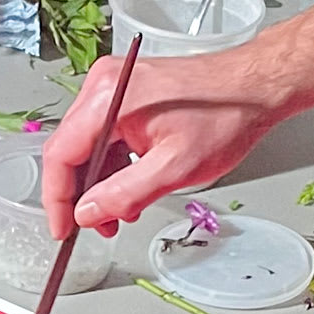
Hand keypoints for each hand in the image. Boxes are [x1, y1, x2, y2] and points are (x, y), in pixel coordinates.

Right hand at [41, 41, 289, 238]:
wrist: (255, 85)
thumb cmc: (226, 113)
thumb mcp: (174, 167)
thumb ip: (124, 194)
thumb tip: (87, 213)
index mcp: (109, 97)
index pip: (60, 154)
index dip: (57, 198)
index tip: (63, 228)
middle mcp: (105, 85)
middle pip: (70, 150)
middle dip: (83, 195)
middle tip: (99, 226)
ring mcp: (115, 86)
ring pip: (88, 146)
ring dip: (100, 182)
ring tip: (122, 211)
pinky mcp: (128, 93)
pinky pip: (105, 135)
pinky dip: (113, 164)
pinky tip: (131, 185)